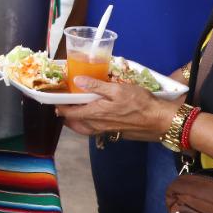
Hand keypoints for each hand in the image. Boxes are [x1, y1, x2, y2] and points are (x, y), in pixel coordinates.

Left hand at [55, 77, 177, 142]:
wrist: (159, 120)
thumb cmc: (139, 103)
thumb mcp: (117, 89)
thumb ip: (96, 85)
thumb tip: (76, 80)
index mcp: (94, 113)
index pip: (69, 112)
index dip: (59, 106)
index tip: (54, 99)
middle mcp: (97, 125)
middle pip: (74, 123)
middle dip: (65, 116)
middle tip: (61, 105)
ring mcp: (106, 130)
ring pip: (84, 129)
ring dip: (75, 122)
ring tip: (73, 112)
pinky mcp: (114, 132)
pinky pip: (94, 130)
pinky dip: (87, 125)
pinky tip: (92, 117)